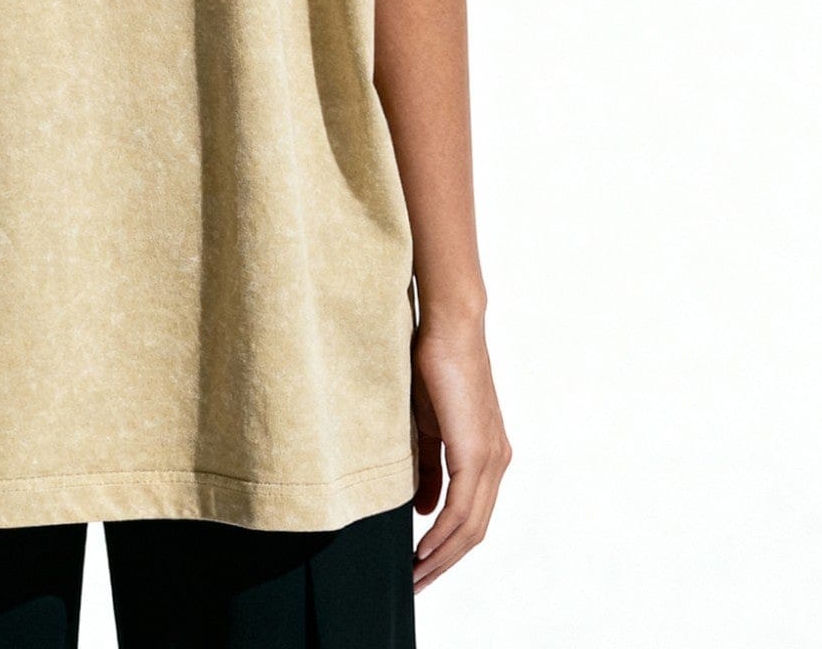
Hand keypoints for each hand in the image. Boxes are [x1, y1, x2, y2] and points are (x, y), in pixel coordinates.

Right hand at [409, 316, 512, 591]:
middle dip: (445, 563)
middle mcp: (497, 462)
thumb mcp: (426, 427)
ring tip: (415, 575)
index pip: (472, 517)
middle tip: (416, 584)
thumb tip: (425, 511)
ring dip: (442, 556)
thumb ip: (427, 469)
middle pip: (475, 531)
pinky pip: (461, 508)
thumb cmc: (434, 367)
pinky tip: (423, 548)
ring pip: (471, 526)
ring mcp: (491, 458)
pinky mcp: (477, 451)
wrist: (449, 328)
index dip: (449, 547)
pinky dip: (442, 534)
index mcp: (488, 456)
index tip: (423, 567)